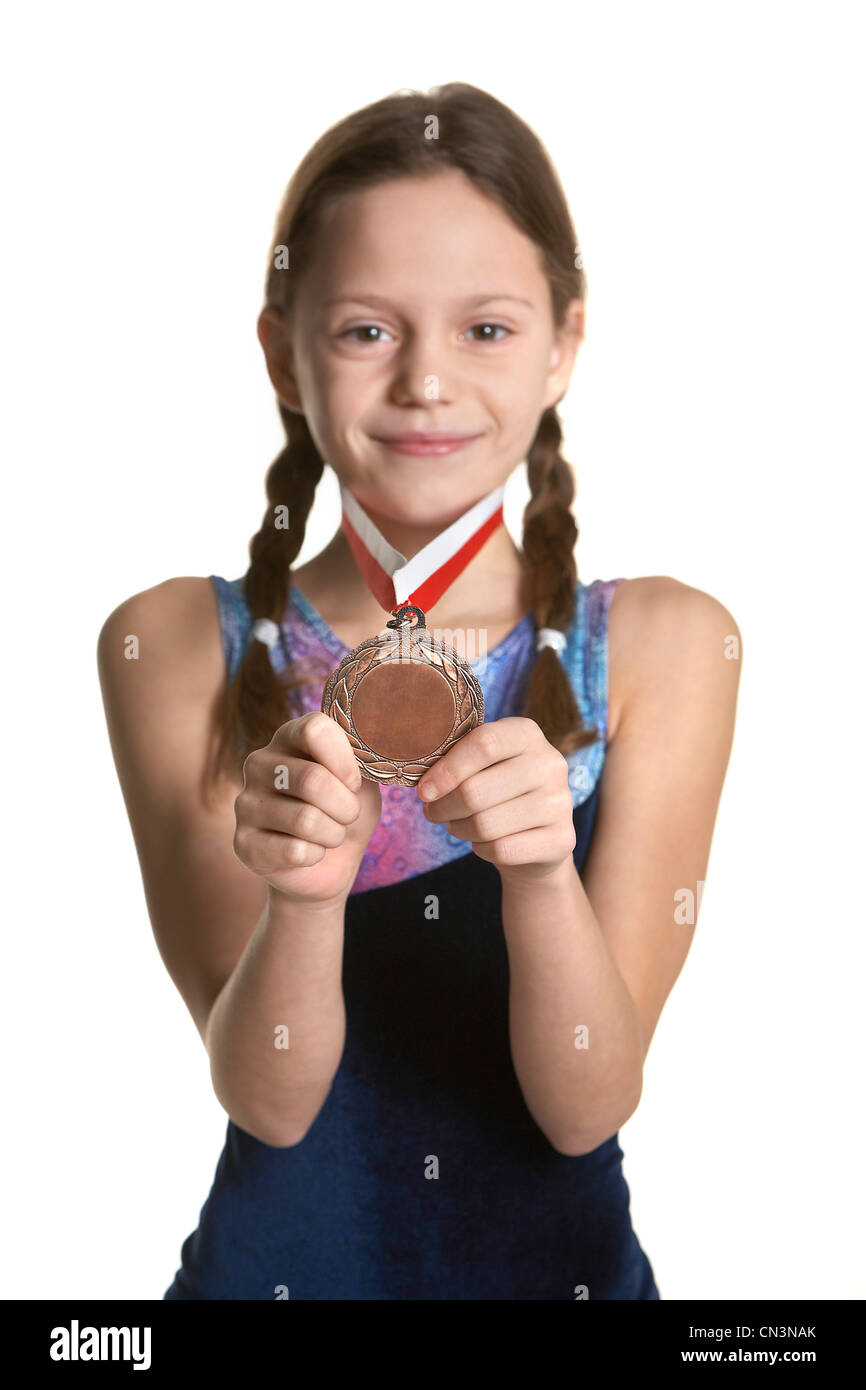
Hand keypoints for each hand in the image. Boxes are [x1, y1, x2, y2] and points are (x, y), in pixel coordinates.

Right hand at [233, 712, 380, 906]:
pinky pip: (294, 851)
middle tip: (348, 816)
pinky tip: (311, 851)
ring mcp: (246, 803)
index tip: (355, 783)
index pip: (314, 730)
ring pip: (305, 819)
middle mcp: (259, 764)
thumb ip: (360, 758)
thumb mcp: (362, 780)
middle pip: (312, 779)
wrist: (330, 864)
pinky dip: (316, 855)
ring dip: (333, 833)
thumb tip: (368, 749)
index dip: (344, 761)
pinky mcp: (244, 843)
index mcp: (288, 737)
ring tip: (331, 834)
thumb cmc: (345, 811)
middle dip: (346, 806)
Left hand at [416, 717, 575, 881]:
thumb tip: (421, 778)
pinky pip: (502, 849)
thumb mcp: (482, 765)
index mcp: (527, 734)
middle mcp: (550, 764)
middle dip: (443, 807)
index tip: (424, 791)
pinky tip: (484, 842)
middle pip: (476, 791)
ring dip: (459, 829)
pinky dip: (482, 849)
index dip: (447, 769)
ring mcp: (561, 803)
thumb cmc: (497, 792)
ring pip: (485, 824)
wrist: (537, 838)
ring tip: (458, 825)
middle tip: (433, 812)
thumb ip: (457, 759)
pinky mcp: (562, 839)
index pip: (484, 743)